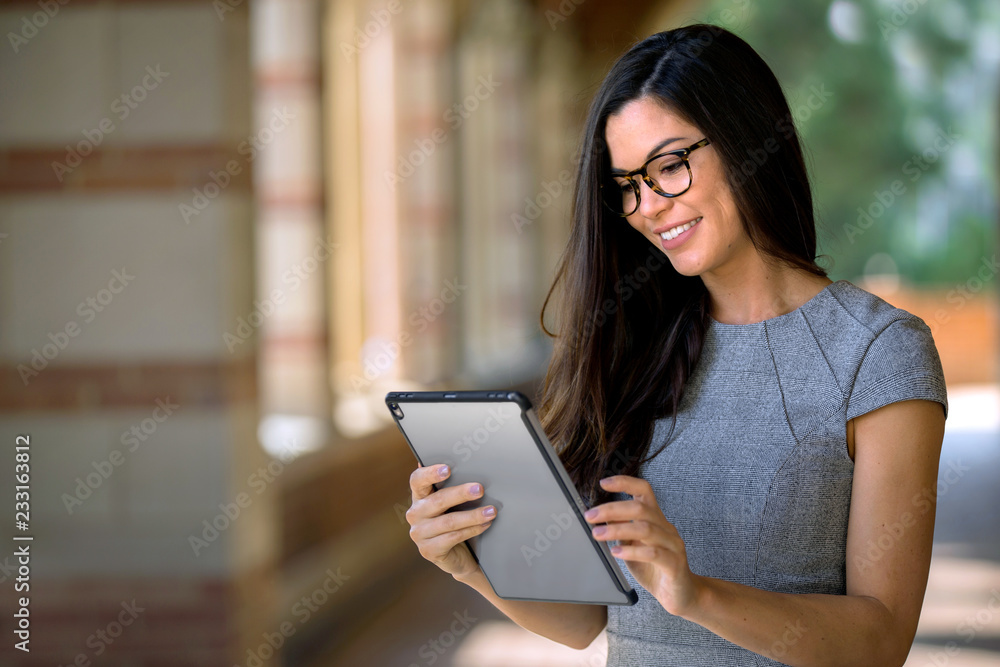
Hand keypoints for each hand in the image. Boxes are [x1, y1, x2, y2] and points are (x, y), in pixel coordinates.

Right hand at [405, 464, 496, 579]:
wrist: (456, 555)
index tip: (448, 469)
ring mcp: (419, 533)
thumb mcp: (452, 504)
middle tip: (480, 489)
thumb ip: (452, 486)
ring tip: (491, 511)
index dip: (430, 473)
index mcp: (419, 496)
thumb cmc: (455, 522)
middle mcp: (415, 514)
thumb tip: (467, 464)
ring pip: (448, 521)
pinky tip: (485, 525)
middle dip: (461, 494)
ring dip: (473, 516)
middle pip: (437, 500)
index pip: (417, 480)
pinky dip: (472, 530)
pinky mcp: (428, 550)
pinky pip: (453, 537)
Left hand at [584, 475, 702, 616]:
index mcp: (656, 519)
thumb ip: (622, 529)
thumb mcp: (633, 545)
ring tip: (598, 534)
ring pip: (646, 529)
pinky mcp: (674, 564)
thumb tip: (600, 516)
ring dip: (618, 529)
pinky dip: (632, 551)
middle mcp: (666, 528)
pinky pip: (654, 553)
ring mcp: (673, 545)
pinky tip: (616, 552)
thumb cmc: (654, 568)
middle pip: (640, 508)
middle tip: (590, 516)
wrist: (681, 595)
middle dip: (612, 509)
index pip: (644, 491)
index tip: (603, 483)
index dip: (625, 483)